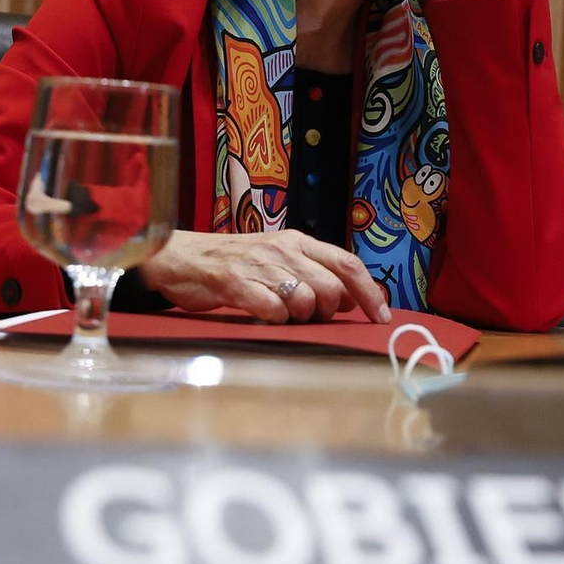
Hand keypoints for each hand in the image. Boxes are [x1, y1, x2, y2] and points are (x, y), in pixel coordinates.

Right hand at [136, 230, 391, 324]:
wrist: (181, 257)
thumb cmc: (234, 263)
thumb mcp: (279, 259)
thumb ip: (315, 273)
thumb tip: (351, 298)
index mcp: (298, 242)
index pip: (348, 264)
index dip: (370, 292)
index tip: (382, 316)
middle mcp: (284, 250)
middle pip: (331, 288)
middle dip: (328, 312)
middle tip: (309, 317)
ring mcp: (259, 265)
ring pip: (305, 300)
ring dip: (300, 318)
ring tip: (280, 314)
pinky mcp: (234, 282)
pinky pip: (272, 310)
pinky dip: (275, 321)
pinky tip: (263, 316)